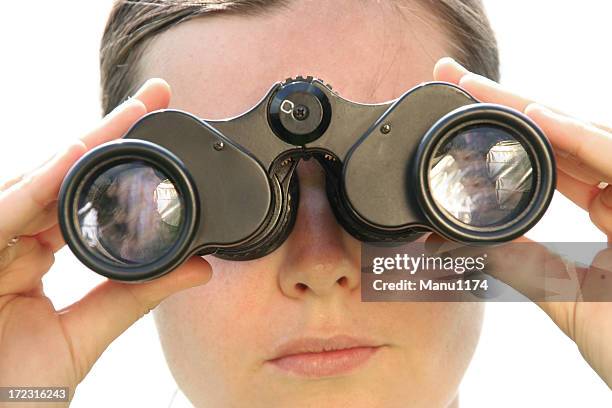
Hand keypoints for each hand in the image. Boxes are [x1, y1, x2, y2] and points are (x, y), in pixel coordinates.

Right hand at [0, 79, 211, 405]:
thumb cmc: (18, 384)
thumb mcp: (87, 332)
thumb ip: (136, 295)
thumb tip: (198, 268)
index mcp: (35, 251)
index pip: (79, 191)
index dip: (115, 158)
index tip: (157, 128)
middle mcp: (12, 237)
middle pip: (61, 172)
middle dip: (107, 132)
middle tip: (154, 97)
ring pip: (35, 179)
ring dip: (84, 145)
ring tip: (131, 113)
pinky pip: (6, 212)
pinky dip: (40, 183)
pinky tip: (76, 155)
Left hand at [432, 57, 611, 387]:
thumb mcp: (566, 297)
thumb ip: (524, 265)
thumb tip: (465, 243)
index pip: (554, 159)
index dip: (509, 135)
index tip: (463, 116)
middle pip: (561, 136)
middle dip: (507, 104)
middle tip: (456, 80)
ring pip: (584, 134)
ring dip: (527, 107)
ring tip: (475, 87)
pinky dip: (576, 135)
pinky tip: (534, 114)